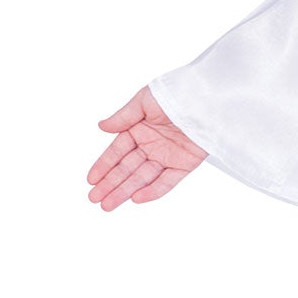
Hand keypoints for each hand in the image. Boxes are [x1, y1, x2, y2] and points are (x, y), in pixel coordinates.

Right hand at [88, 86, 207, 210]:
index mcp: (139, 129)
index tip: (90, 180)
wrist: (206, 99)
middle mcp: (151, 145)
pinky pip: (167, 181)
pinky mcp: (184, 164)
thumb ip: (123, 117)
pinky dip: (153, 191)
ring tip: (108, 205)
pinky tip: (136, 199)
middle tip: (94, 199)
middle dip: (110, 184)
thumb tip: (102, 127)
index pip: (117, 152)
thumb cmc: (176, 93)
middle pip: (127, 168)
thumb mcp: (144, 101)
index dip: (103, 166)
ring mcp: (167, 156)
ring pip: (143, 178)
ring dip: (125, 191)